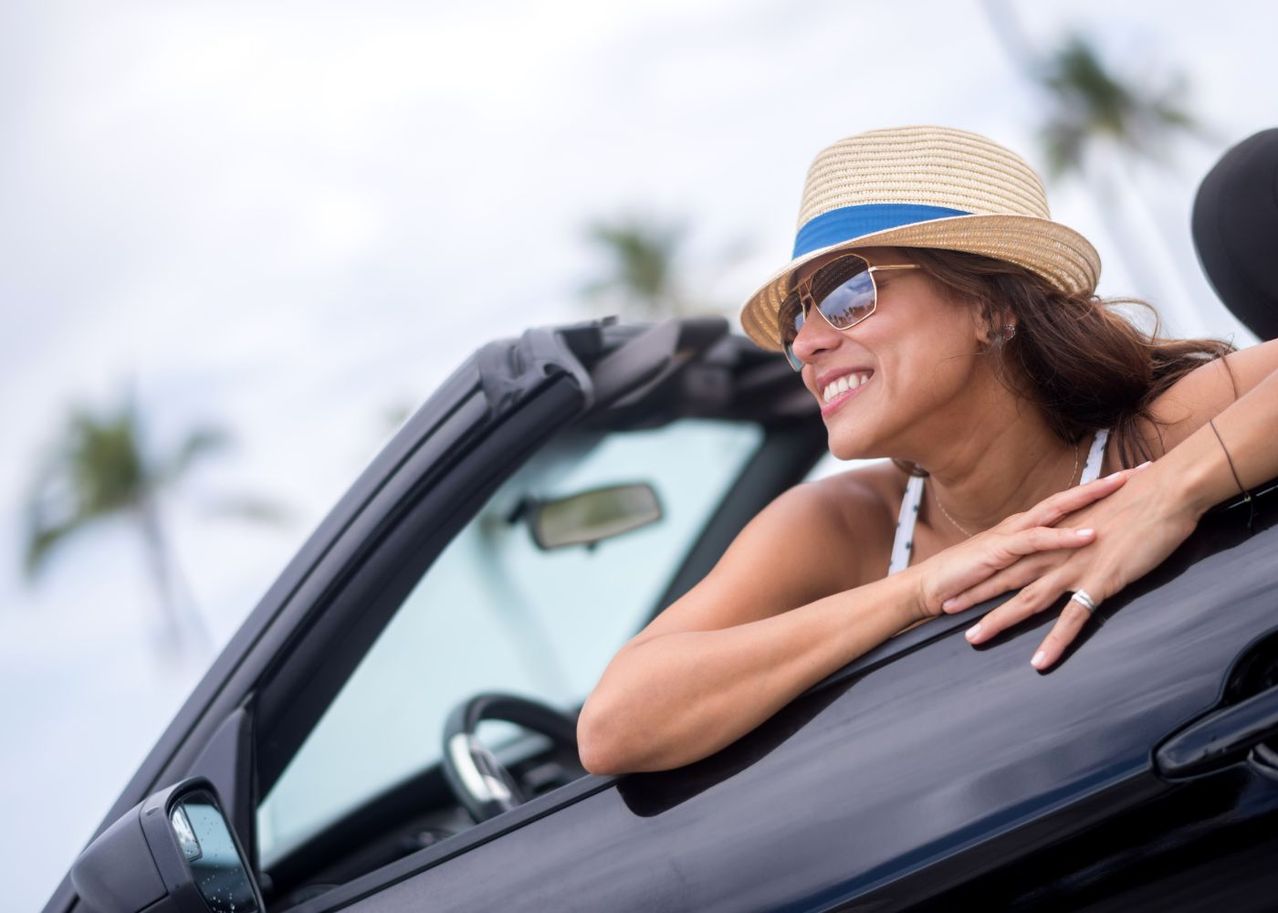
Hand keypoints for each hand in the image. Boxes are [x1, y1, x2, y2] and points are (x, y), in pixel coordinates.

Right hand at [912, 468, 1136, 620]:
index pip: (1069, 504)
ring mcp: (1012, 535)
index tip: (1132, 481)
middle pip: (1069, 498)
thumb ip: (1035, 561)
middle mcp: (1023, 525)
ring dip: (1089, 499)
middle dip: (1105, 484)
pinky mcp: (1003, 552)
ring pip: (1057, 511)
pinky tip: (1090, 534)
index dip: (1099, 491)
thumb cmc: (970, 576)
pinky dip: (1065, 537)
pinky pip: (1039, 541)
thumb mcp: (1011, 568)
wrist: (933, 585)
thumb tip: (1065, 560)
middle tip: (1141, 470)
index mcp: (1027, 527)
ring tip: (1120, 488)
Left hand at [939, 460, 1200, 670]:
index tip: (963, 576)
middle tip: (944, 609)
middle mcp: (1056, 552)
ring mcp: (1074, 568)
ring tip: (973, 638)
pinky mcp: (1099, 582)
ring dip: (999, 620)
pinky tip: (1040, 662)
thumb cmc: (1139, 500)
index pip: (1012, 556)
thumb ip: (1081, 530)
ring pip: (1027, 600)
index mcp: (1056, 536)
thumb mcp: (1100, 514)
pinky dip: (1055, 642)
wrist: (1166, 492)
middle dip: (974, 594)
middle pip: (1007, 578)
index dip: (985, 568)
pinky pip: (1072, 620)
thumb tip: (1078, 536)